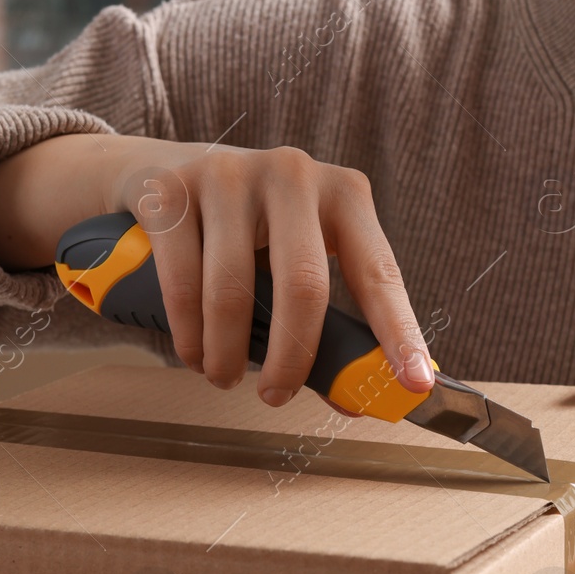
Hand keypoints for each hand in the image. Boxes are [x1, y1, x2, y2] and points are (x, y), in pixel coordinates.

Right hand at [0, 133, 434, 407]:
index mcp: (343, 194)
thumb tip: (354, 399)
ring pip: (233, 291)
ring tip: (223, 376)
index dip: (398, 332)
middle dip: (290, 358)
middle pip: (303, 284)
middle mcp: (293, 174)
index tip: (414, 383)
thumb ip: (327, 325)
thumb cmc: (247, 233)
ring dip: (227, 354)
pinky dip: (188, 334)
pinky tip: (193, 352)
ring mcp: (230, 175)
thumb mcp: (295, 262)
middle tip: (275, 397)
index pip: (379, 273)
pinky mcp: (171, 188)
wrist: (159, 174)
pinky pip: (182, 282)